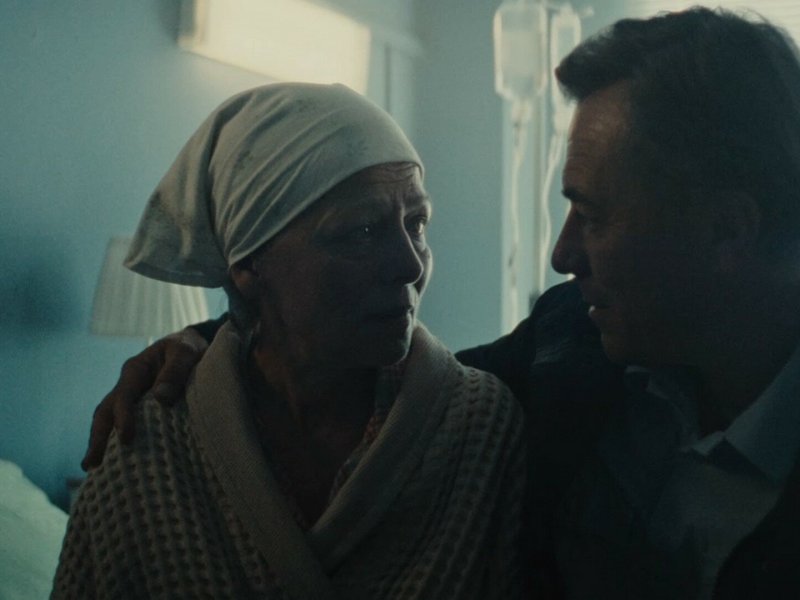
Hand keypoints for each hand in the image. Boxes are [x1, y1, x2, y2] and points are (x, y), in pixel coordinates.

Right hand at [81, 328, 207, 469]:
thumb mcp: (185, 352)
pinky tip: (116, 461)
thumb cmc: (189, 348)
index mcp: (136, 370)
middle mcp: (128, 384)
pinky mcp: (140, 407)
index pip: (123, 396)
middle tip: (92, 464)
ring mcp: (131, 397)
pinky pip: (123, 424)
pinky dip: (116, 440)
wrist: (192, 345)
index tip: (126, 439)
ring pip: (109, 420)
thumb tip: (161, 398)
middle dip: (98, 437)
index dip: (123, 418)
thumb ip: (175, 371)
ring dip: (101, 442)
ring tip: (93, 468)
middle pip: (105, 411)